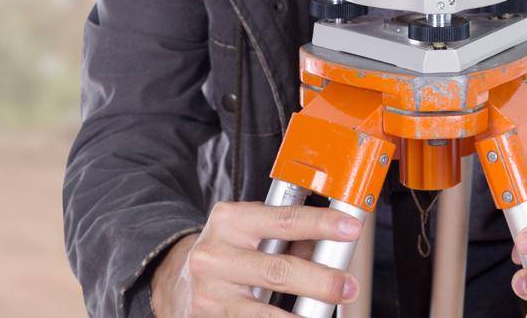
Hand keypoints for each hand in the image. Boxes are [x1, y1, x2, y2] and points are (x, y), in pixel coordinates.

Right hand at [150, 202, 362, 316]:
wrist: (175, 277)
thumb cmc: (226, 248)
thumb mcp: (249, 229)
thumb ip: (287, 234)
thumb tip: (329, 245)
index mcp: (230, 220)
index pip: (285, 219)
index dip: (322, 224)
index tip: (351, 229)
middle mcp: (215, 255)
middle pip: (279, 270)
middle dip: (321, 281)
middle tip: (348, 287)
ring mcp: (209, 291)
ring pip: (264, 310)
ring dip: (302, 317)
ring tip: (326, 313)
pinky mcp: (206, 317)